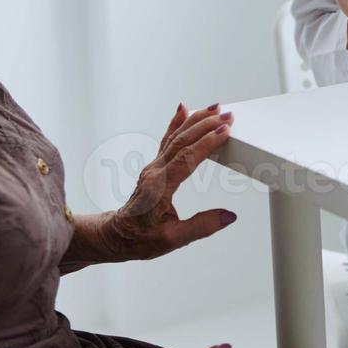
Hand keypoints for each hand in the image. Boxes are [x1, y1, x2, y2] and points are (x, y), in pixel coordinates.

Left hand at [104, 103, 238, 260]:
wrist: (118, 236)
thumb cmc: (141, 239)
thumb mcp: (173, 239)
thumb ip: (202, 226)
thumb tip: (229, 216)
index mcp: (159, 187)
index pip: (186, 158)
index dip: (207, 142)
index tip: (225, 130)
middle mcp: (155, 171)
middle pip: (182, 140)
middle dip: (206, 124)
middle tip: (228, 115)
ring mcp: (153, 167)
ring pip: (175, 137)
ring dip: (195, 119)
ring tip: (214, 108)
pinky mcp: (155, 167)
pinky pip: (167, 140)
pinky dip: (177, 122)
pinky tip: (183, 109)